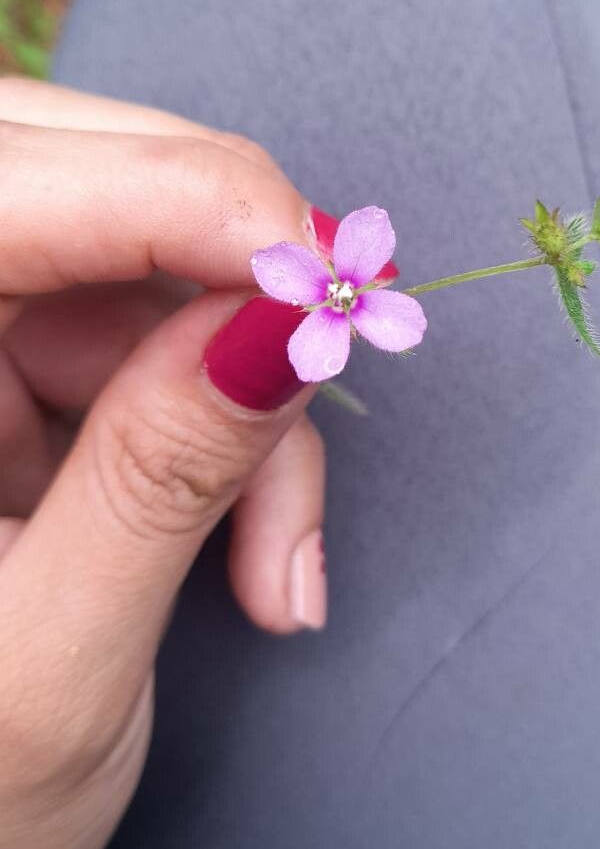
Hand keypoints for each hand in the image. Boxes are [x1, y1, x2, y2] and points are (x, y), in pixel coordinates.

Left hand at [0, 79, 325, 848]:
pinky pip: (149, 346)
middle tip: (319, 368)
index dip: (176, 195)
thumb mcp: (49, 672)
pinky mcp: (8, 377)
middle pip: (77, 176)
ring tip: (275, 562)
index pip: (8, 192)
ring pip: (143, 277)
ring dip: (243, 407)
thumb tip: (284, 321)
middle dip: (222, 280)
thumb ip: (159, 477)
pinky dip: (224, 435)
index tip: (316, 271)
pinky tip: (250, 550)